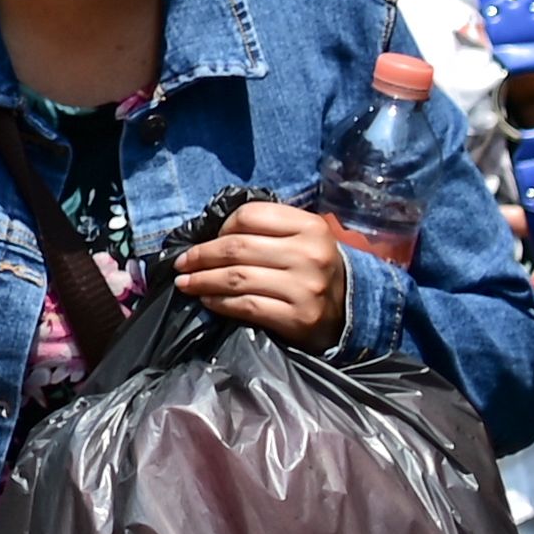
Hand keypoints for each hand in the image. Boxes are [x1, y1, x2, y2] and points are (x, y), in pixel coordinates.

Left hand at [173, 199, 349, 345]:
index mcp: (310, 226)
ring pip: (237, 278)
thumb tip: (210, 232)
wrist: (351, 310)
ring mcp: (305, 287)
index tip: (205, 239)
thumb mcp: (302, 237)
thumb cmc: (314, 268)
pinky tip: (207, 301)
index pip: (249, 216)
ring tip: (185, 283)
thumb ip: (266, 229)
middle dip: (200, 256)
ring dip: (202, 280)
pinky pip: (246, 306)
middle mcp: (309, 254)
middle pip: (237, 247)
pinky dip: (219, 303)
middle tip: (181, 264)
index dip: (220, 227)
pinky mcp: (298, 317)